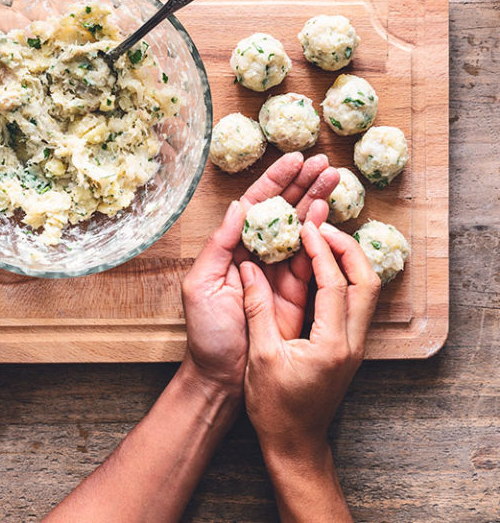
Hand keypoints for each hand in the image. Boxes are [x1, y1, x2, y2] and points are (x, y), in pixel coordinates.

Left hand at [181, 153, 339, 394]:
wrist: (224, 376)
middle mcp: (255, 253)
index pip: (255, 206)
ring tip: (334, 178)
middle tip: (324, 163)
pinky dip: (321, 235)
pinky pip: (310, 258)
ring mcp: (277, 271)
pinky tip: (330, 213)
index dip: (275, 182)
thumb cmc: (206, 333)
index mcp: (231, 248)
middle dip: (302, 184)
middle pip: (282, 211)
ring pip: (299, 228)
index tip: (294, 160)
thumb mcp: (201, 285)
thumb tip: (238, 206)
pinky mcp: (296, 290)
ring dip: (316, 202)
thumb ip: (219, 245)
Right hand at [242, 221, 380, 457]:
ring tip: (323, 240)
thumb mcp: (260, 356)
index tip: (307, 229)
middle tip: (322, 227)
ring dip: (350, 261)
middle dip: (348, 248)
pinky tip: (323, 267)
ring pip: (368, 291)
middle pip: (367, 282)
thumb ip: (256, 309)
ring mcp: (355, 346)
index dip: (321, 251)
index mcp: (330, 345)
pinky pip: (357, 302)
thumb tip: (248, 269)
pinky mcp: (349, 347)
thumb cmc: (275, 408)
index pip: (335, 285)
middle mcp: (352, 343)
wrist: (295, 442)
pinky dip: (345, 277)